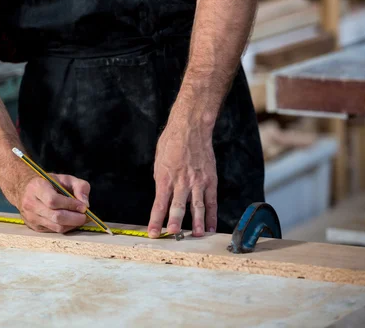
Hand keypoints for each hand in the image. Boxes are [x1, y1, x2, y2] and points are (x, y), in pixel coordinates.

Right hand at [16, 173, 90, 232]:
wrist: (25, 190)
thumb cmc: (48, 183)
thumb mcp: (65, 178)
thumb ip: (80, 186)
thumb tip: (85, 204)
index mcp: (37, 187)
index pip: (53, 200)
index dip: (71, 205)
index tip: (83, 207)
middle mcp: (31, 203)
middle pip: (56, 217)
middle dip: (75, 218)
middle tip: (85, 216)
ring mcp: (31, 217)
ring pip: (56, 227)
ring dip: (72, 224)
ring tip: (79, 218)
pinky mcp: (34, 227)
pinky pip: (54, 231)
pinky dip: (66, 227)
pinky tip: (70, 221)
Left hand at [148, 118, 217, 237]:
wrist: (190, 128)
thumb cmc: (172, 143)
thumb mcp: (159, 162)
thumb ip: (161, 181)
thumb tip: (163, 197)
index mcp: (165, 178)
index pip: (159, 204)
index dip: (156, 220)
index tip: (153, 232)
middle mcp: (181, 181)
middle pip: (178, 206)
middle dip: (175, 222)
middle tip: (174, 234)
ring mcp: (197, 181)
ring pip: (197, 206)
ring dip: (197, 223)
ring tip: (196, 235)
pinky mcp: (210, 180)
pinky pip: (211, 201)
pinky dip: (211, 215)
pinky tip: (210, 226)